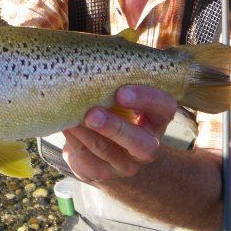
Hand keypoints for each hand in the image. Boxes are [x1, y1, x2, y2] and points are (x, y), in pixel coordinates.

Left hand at [62, 85, 176, 182]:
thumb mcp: (125, 96)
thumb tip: (96, 58)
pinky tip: (66, 125)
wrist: (110, 149)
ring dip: (85, 133)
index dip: (146, 99)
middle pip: (140, 143)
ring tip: (70, 116)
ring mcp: (125, 165)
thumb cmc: (117, 110)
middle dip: (115, 128)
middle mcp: (148, 147)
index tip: (121, 93)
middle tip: (92, 114)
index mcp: (157, 119)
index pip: (164, 108)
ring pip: (105, 150)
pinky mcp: (102, 173)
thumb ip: (118, 81)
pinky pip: (86, 158)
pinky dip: (73, 140)